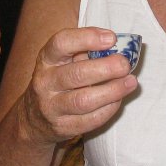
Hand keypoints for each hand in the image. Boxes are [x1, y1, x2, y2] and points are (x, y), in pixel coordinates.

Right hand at [17, 27, 138, 145]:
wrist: (35, 118)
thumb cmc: (59, 81)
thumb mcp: (63, 62)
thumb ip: (86, 52)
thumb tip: (121, 47)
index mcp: (46, 59)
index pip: (61, 43)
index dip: (87, 38)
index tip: (111, 38)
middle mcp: (45, 82)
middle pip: (76, 74)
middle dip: (106, 68)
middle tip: (125, 64)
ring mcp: (52, 107)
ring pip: (84, 100)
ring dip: (112, 90)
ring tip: (131, 82)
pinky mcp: (63, 127)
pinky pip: (91, 120)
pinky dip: (109, 108)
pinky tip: (119, 99)